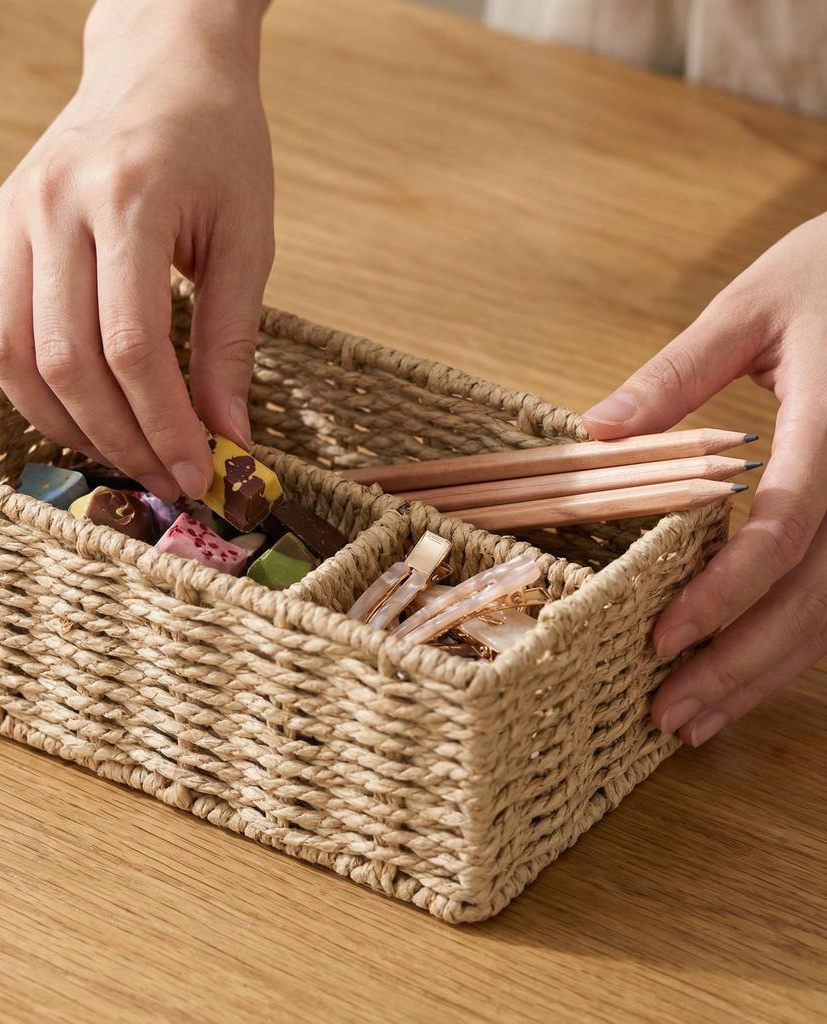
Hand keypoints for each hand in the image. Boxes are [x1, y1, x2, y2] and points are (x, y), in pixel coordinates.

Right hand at [0, 0, 274, 501]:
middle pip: (65, 362)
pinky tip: (53, 406)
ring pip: (7, 353)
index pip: (133, 348)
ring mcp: (8, 216)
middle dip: (120, 441)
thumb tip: (228, 439)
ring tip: (118, 453)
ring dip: (61, 424)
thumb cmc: (218, 151)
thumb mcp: (248, 240)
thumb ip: (232, 343)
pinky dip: (3, 381)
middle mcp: (50, 206)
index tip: (198, 476)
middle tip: (164, 479)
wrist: (161, 72)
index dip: (164, 427)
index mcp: (126, 200)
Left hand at [583, 213, 826, 745]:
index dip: (724, 593)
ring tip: (698, 721)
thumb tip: (596, 431)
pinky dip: (795, 641)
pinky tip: (748, 674)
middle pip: (813, 595)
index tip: (662, 639)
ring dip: (766, 672)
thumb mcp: (752, 306)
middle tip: (668, 716)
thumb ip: (678, 373)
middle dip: (739, 664)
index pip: (785, 527)